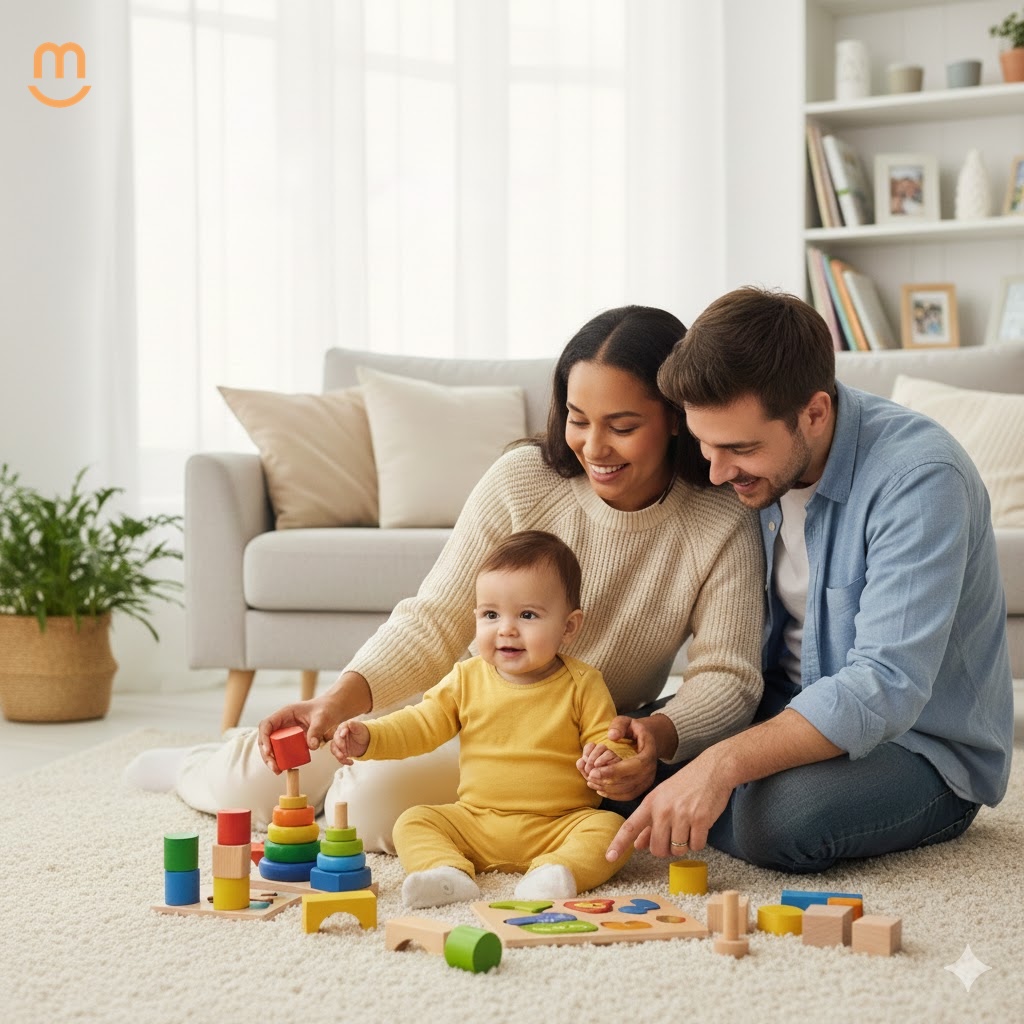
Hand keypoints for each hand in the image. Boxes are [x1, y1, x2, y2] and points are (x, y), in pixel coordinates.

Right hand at [257, 671, 370, 772]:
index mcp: (285, 713)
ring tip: (278, 771)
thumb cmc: (326, 709)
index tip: (269, 751)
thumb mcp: (322, 718)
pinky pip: (282, 750)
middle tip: (274, 767)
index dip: (264, 738)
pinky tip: (284, 768)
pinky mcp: (291, 740)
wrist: (333, 710)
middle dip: (267, 754)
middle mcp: (282, 722)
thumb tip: (312, 746)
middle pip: (266, 738)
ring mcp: (285, 731)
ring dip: (272, 759)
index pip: (266, 724)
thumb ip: (316, 730)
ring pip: (272, 746)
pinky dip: (280, 759)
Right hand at [330, 720, 369, 763]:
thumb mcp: (360, 728)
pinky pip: (339, 757)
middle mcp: (339, 736)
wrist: (366, 741)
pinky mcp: (341, 752)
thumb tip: (350, 723)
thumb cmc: (362, 732)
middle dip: (339, 747)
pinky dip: (343, 761)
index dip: (340, 735)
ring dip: (338, 755)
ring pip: (334, 750)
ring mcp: (339, 744)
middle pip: (334, 741)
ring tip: (345, 758)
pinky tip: (351, 762)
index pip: (338, 731)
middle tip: (344, 751)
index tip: (343, 736)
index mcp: (343, 728)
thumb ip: (354, 725)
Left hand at [579, 716, 659, 800]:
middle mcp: (651, 770)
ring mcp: (647, 781)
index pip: (633, 766)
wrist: (648, 742)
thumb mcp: (627, 721)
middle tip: (589, 776)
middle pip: (629, 782)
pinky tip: (599, 789)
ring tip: (591, 781)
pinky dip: (612, 794)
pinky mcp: (642, 788)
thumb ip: (619, 726)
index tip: (595, 771)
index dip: (613, 771)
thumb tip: (612, 736)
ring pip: (627, 791)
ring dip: (607, 789)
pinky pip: (627, 795)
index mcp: (649, 753)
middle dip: (607, 781)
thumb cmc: (634, 731)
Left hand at [605, 747, 732, 861]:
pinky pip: (696, 846)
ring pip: (677, 850)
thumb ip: (649, 823)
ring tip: (689, 826)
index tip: (609, 857)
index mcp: (651, 802)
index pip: (630, 826)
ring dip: (684, 845)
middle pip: (657, 849)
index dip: (619, 844)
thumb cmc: (686, 784)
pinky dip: (698, 842)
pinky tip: (700, 826)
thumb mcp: (663, 797)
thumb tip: (638, 845)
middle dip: (666, 849)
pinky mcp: (700, 820)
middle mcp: (663, 809)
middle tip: (674, 836)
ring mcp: (682, 814)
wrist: (713, 769)